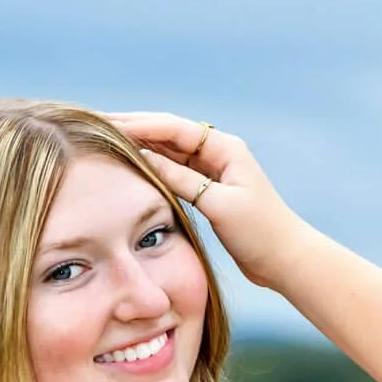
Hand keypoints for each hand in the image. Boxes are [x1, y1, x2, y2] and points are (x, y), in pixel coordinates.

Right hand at [104, 112, 305, 289]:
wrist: (285, 259)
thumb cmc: (260, 233)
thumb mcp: (219, 205)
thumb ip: (182, 181)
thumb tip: (143, 157)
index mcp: (225, 148)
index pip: (174, 128)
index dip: (139, 124)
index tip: (107, 123)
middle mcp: (218, 152)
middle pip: (169, 133)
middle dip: (134, 126)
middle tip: (97, 121)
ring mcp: (213, 170)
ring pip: (170, 150)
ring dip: (140, 144)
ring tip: (106, 138)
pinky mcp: (209, 189)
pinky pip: (175, 170)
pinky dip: (152, 166)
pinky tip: (131, 164)